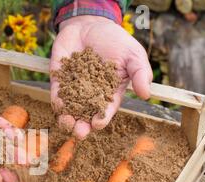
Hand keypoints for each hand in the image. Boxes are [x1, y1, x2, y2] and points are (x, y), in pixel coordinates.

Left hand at [50, 16, 152, 139]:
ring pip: (69, 110)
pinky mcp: (59, 81)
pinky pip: (57, 94)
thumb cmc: (115, 41)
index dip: (101, 119)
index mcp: (109, 94)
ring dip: (66, 119)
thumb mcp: (133, 55)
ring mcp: (73, 89)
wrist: (91, 25)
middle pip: (84, 116)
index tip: (97, 124)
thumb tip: (147, 94)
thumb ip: (140, 73)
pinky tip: (58, 104)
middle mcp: (90, 96)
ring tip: (67, 122)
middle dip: (81, 127)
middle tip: (80, 133)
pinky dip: (57, 101)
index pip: (105, 111)